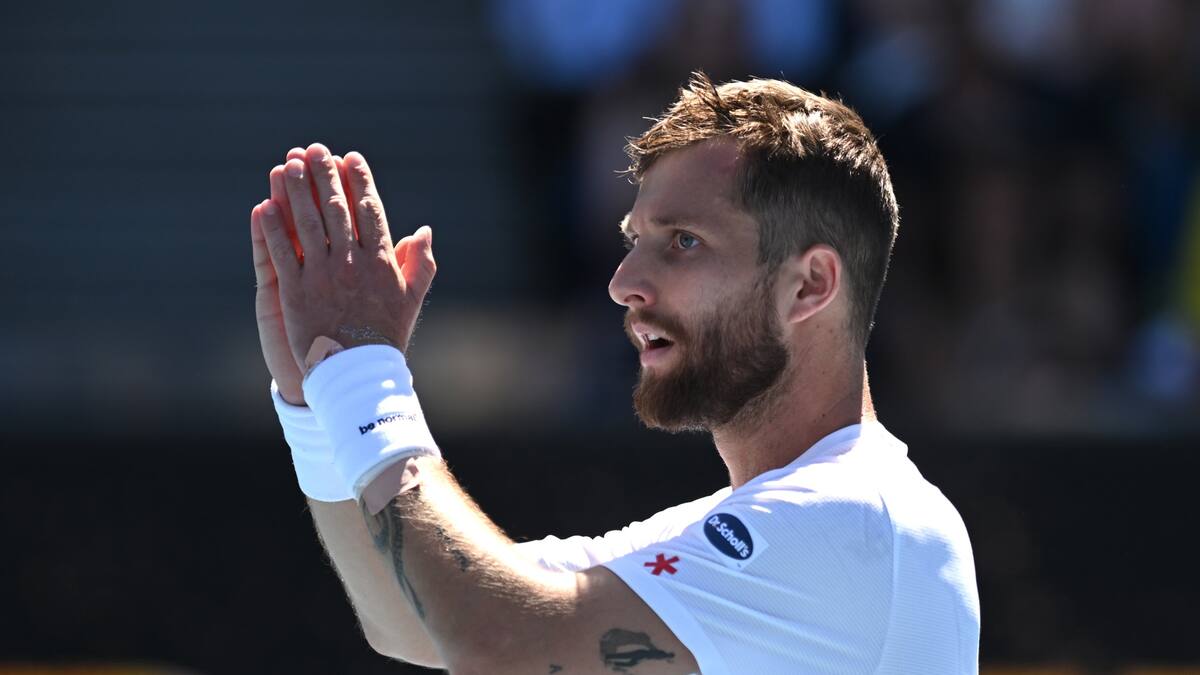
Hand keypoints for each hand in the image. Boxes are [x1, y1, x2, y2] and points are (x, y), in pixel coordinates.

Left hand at [251, 144, 435, 401]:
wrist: (357, 375)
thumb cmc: (385, 338)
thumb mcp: (410, 299)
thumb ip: (418, 264)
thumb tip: (423, 230)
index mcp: (380, 262)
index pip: (369, 211)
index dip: (359, 181)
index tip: (350, 158)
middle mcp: (351, 263)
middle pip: (336, 209)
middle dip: (325, 175)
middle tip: (315, 150)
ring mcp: (321, 275)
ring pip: (307, 223)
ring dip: (296, 191)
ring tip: (288, 165)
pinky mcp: (294, 291)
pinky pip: (282, 252)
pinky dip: (273, 227)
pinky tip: (265, 206)